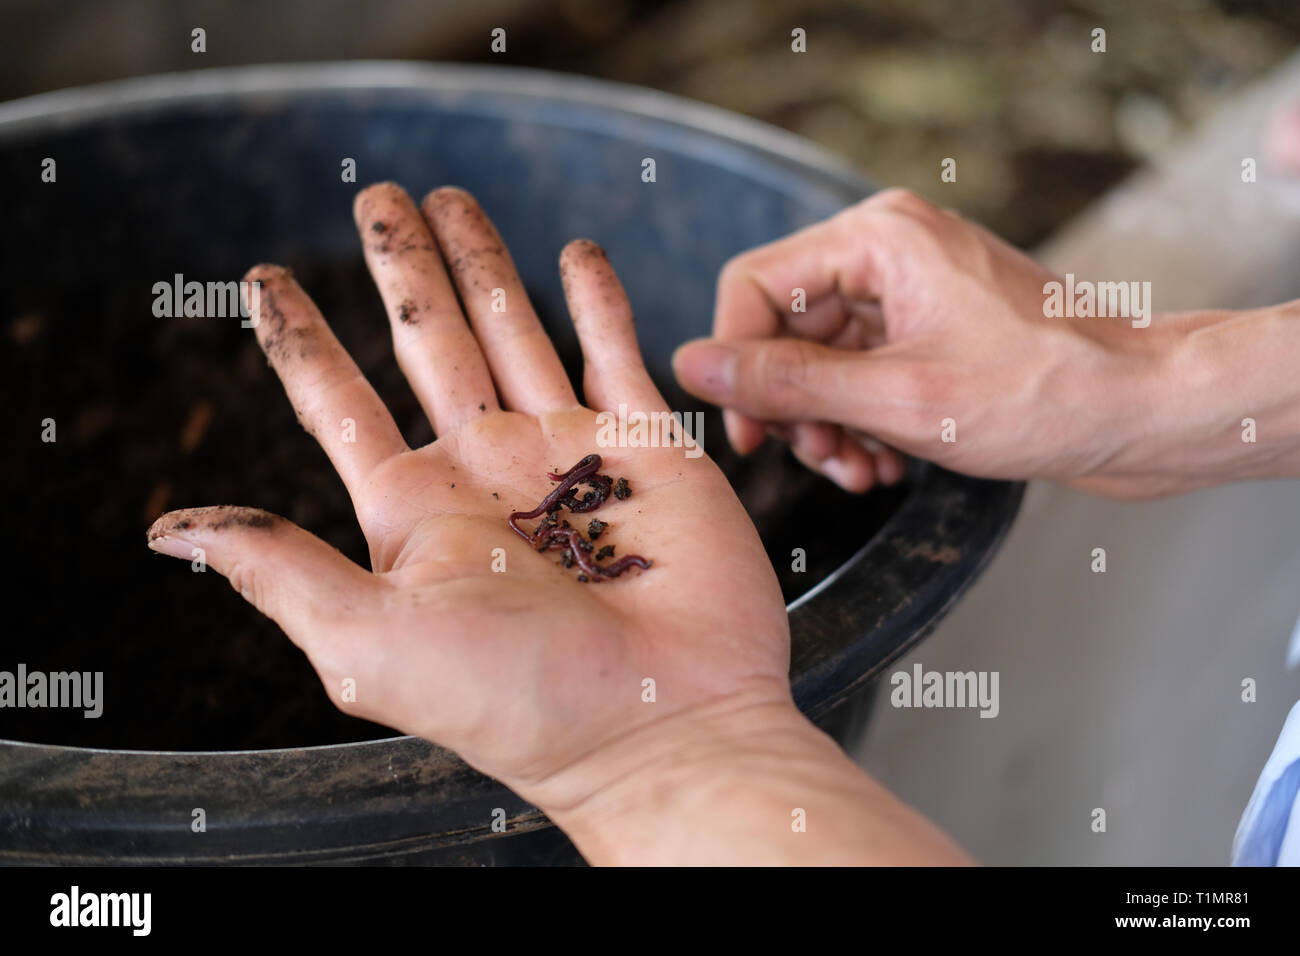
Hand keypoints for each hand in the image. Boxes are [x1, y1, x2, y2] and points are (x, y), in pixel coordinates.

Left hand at [146, 184, 792, 828]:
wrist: (670, 726)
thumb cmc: (522, 702)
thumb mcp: (373, 642)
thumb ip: (277, 570)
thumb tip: (165, 529)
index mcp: (416, 512)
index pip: (339, 404)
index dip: (300, 338)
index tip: (264, 278)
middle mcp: (485, 472)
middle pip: (429, 342)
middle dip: (402, 267)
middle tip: (376, 196)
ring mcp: (568, 453)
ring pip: (514, 329)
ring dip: (483, 262)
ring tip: (451, 197)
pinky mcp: (648, 447)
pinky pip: (615, 351)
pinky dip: (596, 299)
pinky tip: (576, 253)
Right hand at [671, 188, 1226, 498]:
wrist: (1142, 411)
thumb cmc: (1043, 394)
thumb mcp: (896, 398)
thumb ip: (786, 382)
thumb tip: (692, 364)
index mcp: (877, 239)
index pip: (754, 287)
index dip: (737, 362)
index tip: (747, 432)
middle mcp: (888, 251)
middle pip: (786, 328)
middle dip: (794, 406)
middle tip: (816, 462)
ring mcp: (910, 290)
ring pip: (820, 359)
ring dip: (827, 425)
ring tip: (858, 473)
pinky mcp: (928, 328)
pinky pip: (860, 372)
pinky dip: (861, 422)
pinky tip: (884, 464)